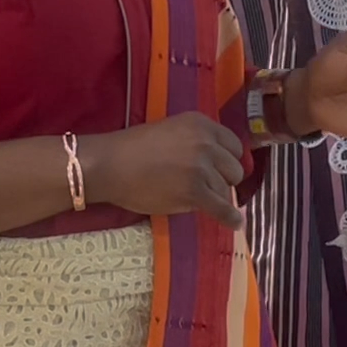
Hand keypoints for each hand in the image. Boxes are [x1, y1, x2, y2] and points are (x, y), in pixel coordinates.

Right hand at [78, 113, 246, 228]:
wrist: (110, 164)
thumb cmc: (133, 148)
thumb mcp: (172, 130)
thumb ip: (196, 142)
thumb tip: (217, 165)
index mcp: (201, 123)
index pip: (233, 145)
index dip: (227, 160)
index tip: (220, 169)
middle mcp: (206, 142)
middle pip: (234, 169)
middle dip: (223, 179)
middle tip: (205, 186)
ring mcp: (201, 167)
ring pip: (226, 190)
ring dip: (215, 197)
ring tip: (199, 200)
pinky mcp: (194, 191)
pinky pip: (221, 208)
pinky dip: (230, 217)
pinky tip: (235, 223)